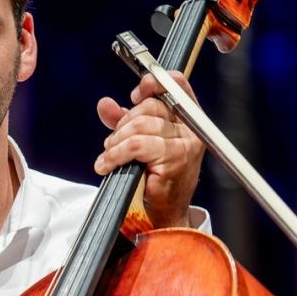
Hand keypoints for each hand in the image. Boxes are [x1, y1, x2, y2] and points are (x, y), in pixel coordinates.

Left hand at [94, 70, 204, 228]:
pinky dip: (115, 154)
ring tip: (109, 156)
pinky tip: (106, 164)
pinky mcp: (176, 159)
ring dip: (116, 142)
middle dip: (124, 123)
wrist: (164, 212)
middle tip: (113, 142)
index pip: (176, 84)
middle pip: (150, 107)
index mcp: (187, 118)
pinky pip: (137, 146)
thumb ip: (123, 120)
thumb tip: (105, 104)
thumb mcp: (138, 141)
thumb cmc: (155, 177)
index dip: (152, 84)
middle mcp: (191, 128)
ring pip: (141, 126)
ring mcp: (186, 144)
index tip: (134, 96)